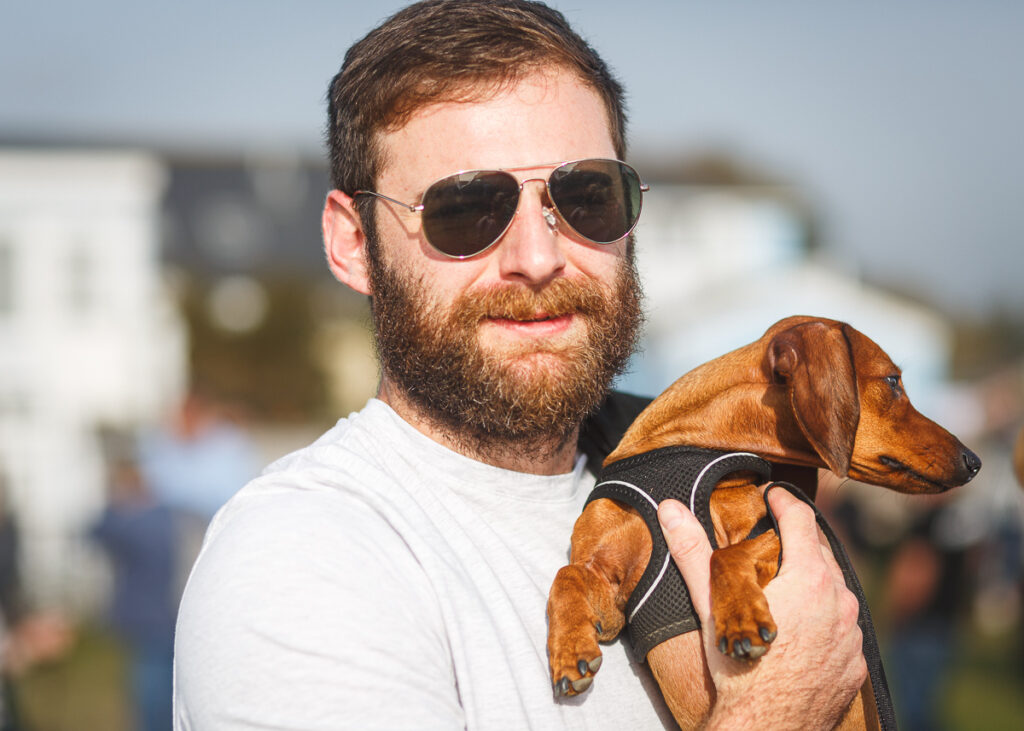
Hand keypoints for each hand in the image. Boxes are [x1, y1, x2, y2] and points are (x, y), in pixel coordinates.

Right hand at [658, 486, 866, 729]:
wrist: (766, 729)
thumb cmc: (738, 666)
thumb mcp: (712, 605)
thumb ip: (694, 552)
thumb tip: (670, 510)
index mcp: (809, 579)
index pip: (803, 522)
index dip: (786, 503)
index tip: (774, 495)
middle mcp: (840, 603)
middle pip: (822, 554)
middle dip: (798, 542)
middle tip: (772, 541)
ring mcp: (852, 636)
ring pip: (836, 592)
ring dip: (813, 582)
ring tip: (784, 587)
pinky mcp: (854, 665)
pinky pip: (844, 630)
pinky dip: (824, 621)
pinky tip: (800, 630)